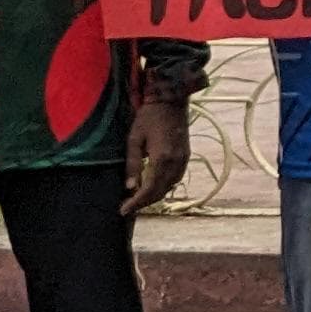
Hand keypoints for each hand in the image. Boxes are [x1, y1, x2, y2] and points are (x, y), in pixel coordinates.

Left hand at [120, 95, 188, 216]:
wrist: (171, 101)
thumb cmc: (148, 117)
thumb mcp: (134, 139)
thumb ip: (133, 164)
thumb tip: (130, 187)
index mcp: (161, 158)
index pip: (149, 189)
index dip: (136, 202)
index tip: (123, 210)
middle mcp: (175, 162)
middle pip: (161, 191)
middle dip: (144, 202)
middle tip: (128, 206)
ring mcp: (183, 159)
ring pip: (170, 186)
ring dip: (155, 195)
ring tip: (139, 198)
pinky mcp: (186, 156)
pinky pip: (176, 178)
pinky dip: (164, 186)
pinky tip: (154, 185)